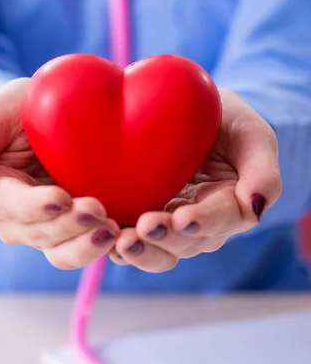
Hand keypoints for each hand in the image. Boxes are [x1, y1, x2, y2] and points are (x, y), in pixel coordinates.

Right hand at [0, 79, 119, 269]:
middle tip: (99, 212)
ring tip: (116, 230)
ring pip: (65, 249)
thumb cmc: (12, 112)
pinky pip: (89, 243)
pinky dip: (107, 244)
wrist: (46, 115)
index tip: (62, 197)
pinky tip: (127, 235)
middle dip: (71, 226)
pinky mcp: (78, 226)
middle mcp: (18, 220)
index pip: (12, 207)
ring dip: (89, 243)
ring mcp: (49, 226)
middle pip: (42, 234)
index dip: (36, 207)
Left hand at [109, 89, 281, 272]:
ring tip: (120, 241)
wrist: (192, 114)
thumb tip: (256, 209)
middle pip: (184, 243)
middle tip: (143, 228)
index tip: (182, 217)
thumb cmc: (227, 121)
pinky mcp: (139, 216)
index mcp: (231, 206)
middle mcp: (199, 223)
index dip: (202, 222)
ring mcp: (168, 223)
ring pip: (157, 250)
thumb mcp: (252, 134)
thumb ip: (263, 171)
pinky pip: (130, 237)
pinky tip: (101, 234)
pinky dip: (115, 242)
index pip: (221, 220)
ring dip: (139, 249)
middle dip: (164, 238)